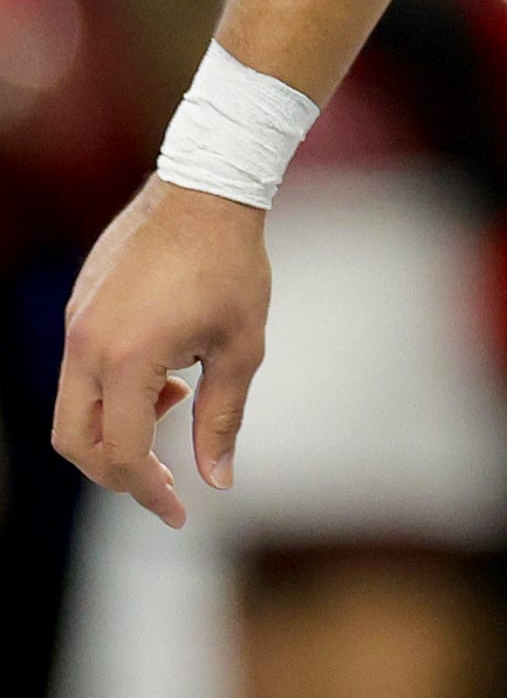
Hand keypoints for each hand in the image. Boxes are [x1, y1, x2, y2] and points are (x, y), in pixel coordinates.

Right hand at [54, 177, 269, 526]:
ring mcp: (77, 321)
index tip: (179, 512)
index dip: (150, 492)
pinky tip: (164, 367)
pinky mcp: (79, 303)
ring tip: (177, 398)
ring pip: (73, 405)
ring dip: (117, 426)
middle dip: (116, 472)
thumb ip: (223, 417)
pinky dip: (113, 390)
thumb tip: (218, 481)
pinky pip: (79, 368)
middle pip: (75, 441)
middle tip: (162, 481)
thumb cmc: (232, 263)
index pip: (124, 452)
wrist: (207, 185)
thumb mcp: (241, 346)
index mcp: (128, 357)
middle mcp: (88, 343)